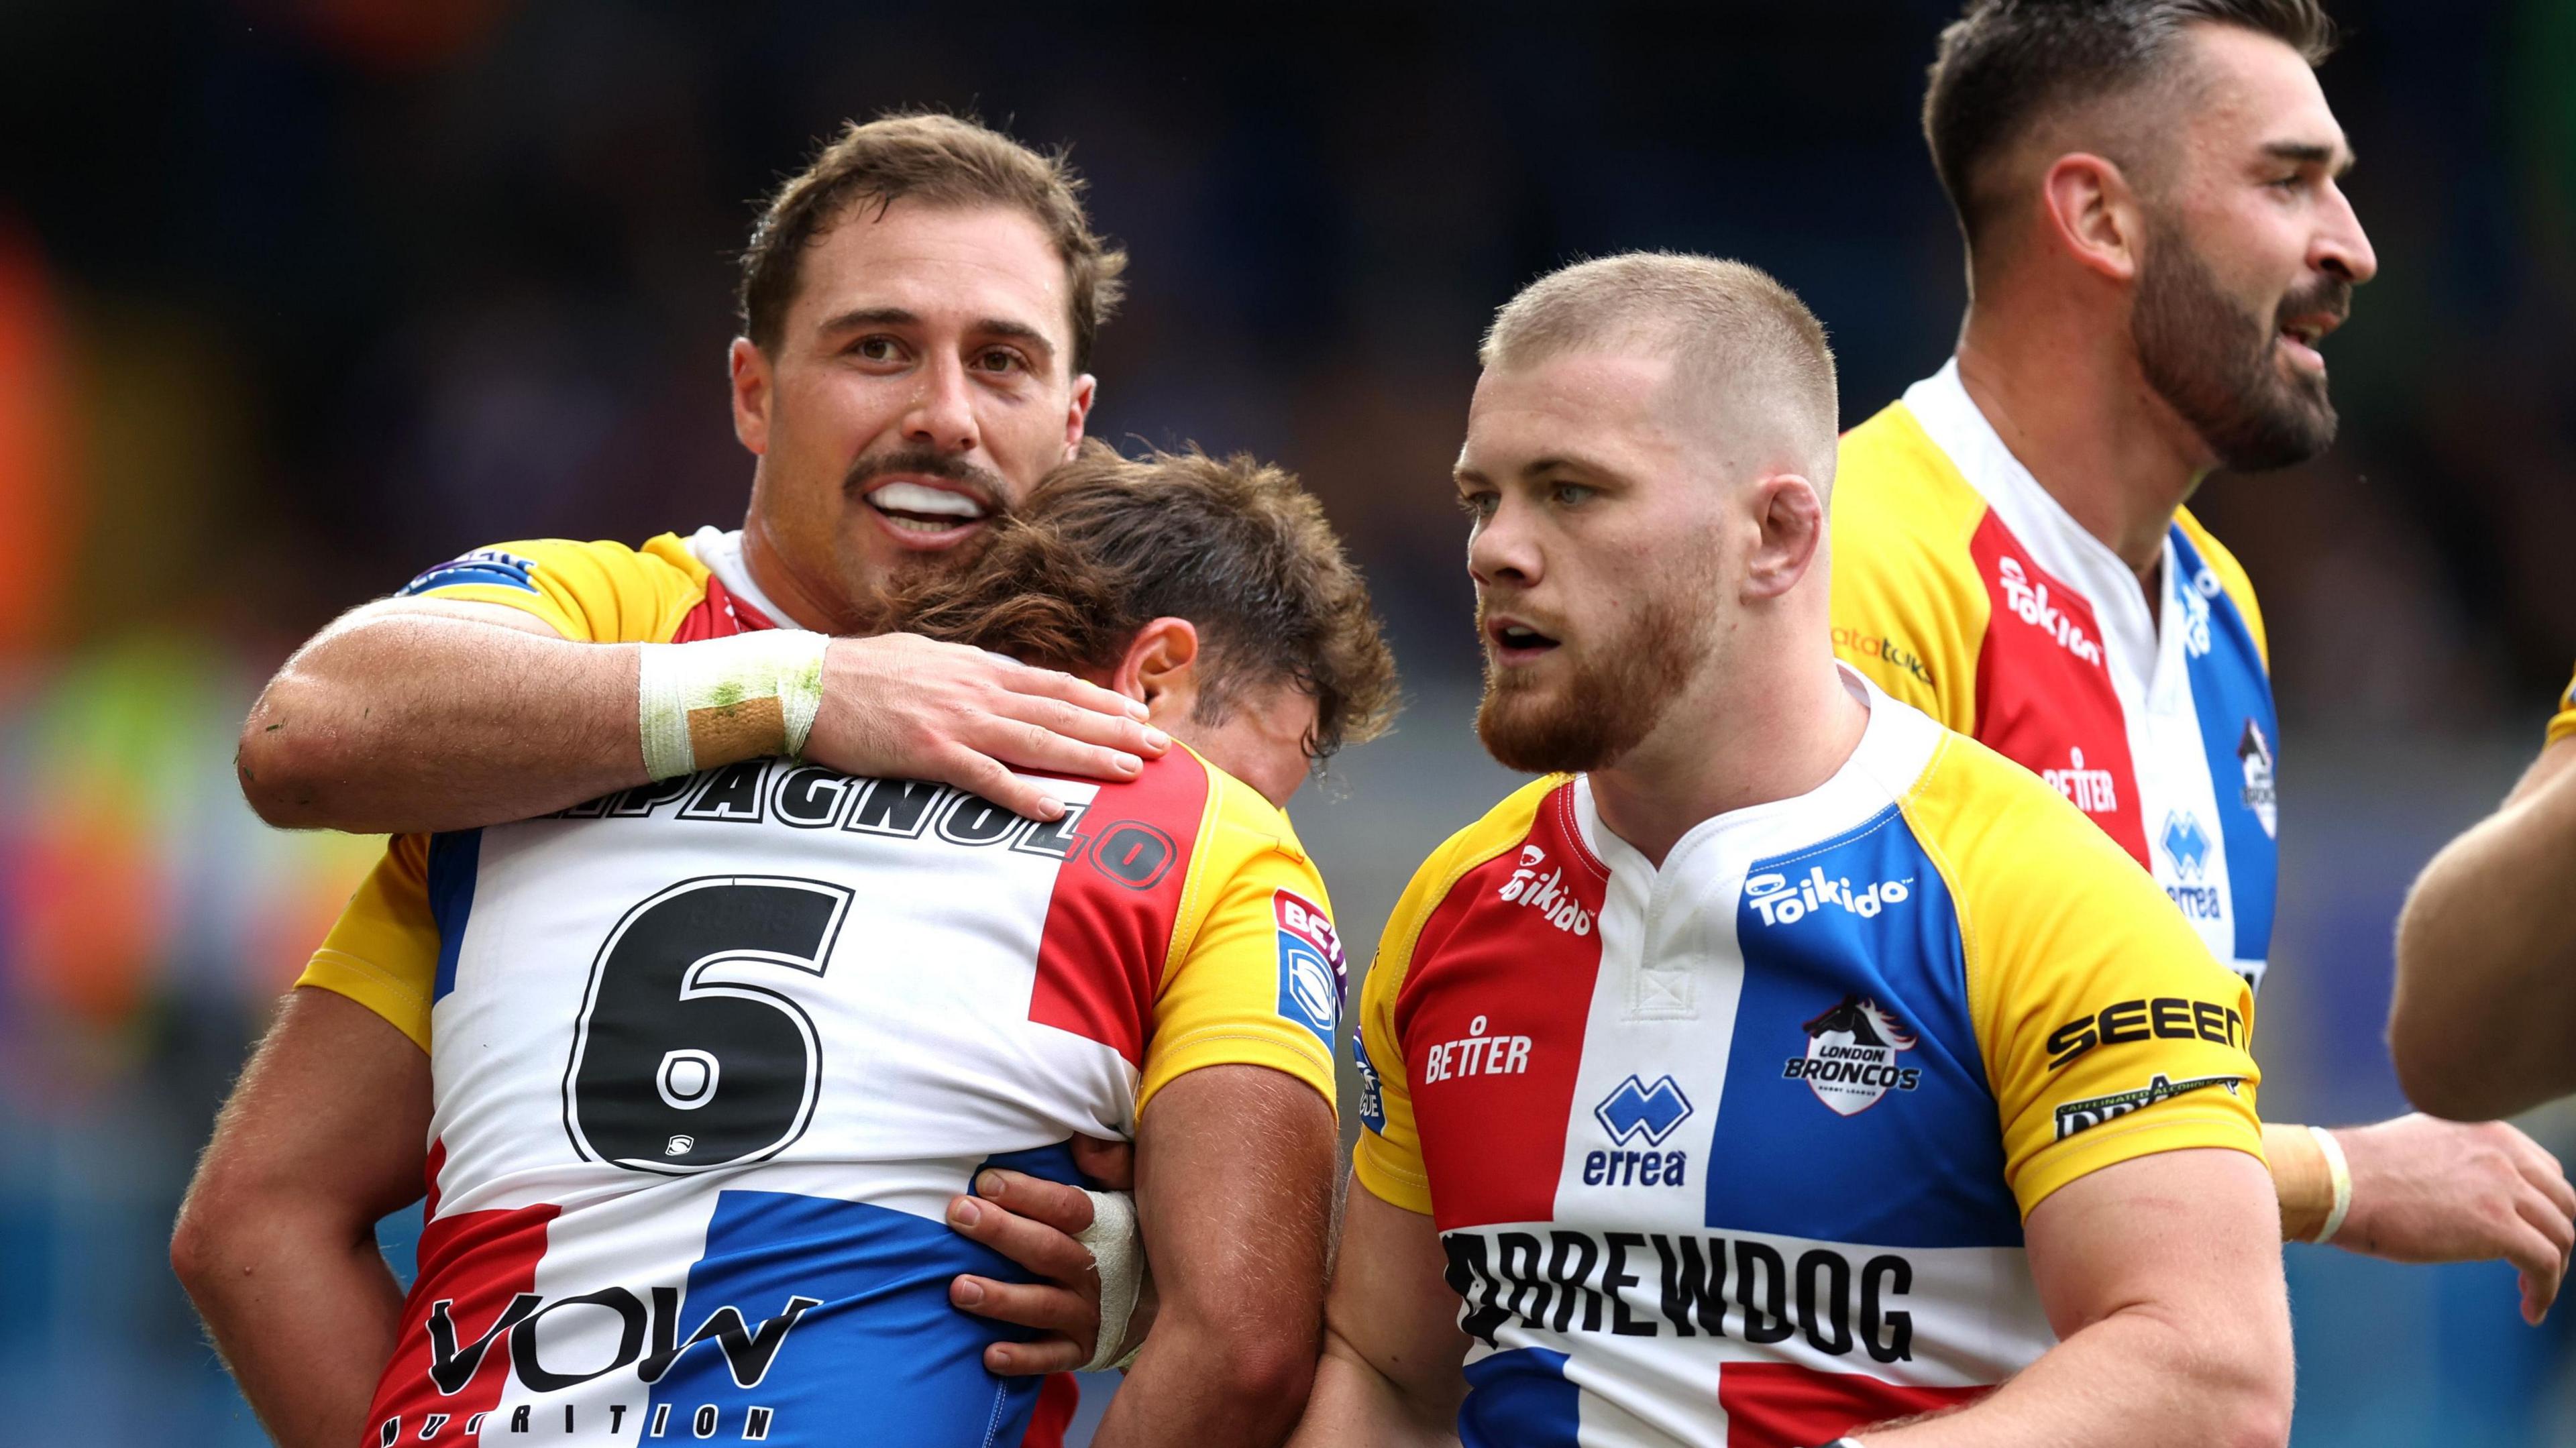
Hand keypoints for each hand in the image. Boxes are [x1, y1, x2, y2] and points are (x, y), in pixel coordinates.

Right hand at [807, 634, 1169, 820]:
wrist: (804, 683)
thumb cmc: (861, 674)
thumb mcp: (926, 659)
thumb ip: (968, 673)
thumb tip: (1001, 681)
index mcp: (978, 669)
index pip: (1054, 685)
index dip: (1100, 700)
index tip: (1137, 714)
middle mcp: (977, 691)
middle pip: (1060, 712)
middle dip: (1114, 731)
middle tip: (1160, 748)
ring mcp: (955, 721)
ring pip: (1036, 741)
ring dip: (1088, 757)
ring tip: (1131, 773)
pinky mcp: (927, 752)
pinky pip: (983, 777)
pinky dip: (1019, 793)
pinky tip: (1054, 809)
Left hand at [946, 1145, 1154, 1374]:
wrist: (1171, 1308)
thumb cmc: (1133, 1240)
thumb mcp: (1135, 1195)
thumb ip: (1111, 1164)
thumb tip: (1082, 1136)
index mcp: (1108, 1230)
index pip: (1069, 1209)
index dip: (1029, 1194)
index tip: (987, 1181)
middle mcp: (1098, 1274)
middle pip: (1048, 1252)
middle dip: (1002, 1232)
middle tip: (959, 1215)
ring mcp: (1090, 1316)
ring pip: (1043, 1307)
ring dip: (1002, 1298)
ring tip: (959, 1288)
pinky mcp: (1083, 1351)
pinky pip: (1052, 1358)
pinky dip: (1023, 1359)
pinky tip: (990, 1356)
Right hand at [2330, 1113, 2575, 1322]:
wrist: (2334, 1182)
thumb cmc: (2357, 1171)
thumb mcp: (2419, 1144)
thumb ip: (2453, 1157)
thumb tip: (2457, 1188)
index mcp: (2486, 1128)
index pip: (2546, 1171)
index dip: (2542, 1208)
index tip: (2525, 1233)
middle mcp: (2504, 1152)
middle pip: (2563, 1203)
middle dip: (2555, 1239)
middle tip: (2531, 1267)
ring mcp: (2504, 1188)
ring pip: (2561, 1236)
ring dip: (2552, 1271)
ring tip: (2530, 1294)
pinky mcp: (2498, 1226)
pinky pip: (2546, 1264)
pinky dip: (2545, 1292)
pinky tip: (2530, 1310)